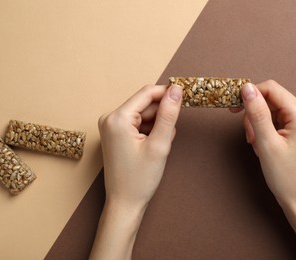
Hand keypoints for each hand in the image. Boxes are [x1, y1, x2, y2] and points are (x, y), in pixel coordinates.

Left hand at [90, 84, 182, 259]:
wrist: (124, 203)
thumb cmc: (139, 179)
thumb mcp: (159, 145)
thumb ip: (168, 114)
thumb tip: (176, 90)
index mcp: (117, 118)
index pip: (147, 93)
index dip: (168, 94)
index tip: (185, 98)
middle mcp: (110, 118)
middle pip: (145, 104)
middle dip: (161, 117)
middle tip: (167, 138)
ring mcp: (111, 126)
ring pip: (144, 115)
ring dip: (157, 126)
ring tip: (158, 147)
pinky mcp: (115, 134)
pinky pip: (138, 124)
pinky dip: (149, 132)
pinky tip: (152, 148)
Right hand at [233, 80, 295, 258]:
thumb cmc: (286, 176)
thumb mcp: (266, 143)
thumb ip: (256, 113)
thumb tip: (246, 88)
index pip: (270, 89)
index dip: (249, 95)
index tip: (233, 108)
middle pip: (270, 98)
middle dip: (254, 114)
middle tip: (249, 136)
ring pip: (270, 109)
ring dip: (257, 123)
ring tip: (257, 144)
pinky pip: (275, 118)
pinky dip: (264, 129)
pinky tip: (262, 144)